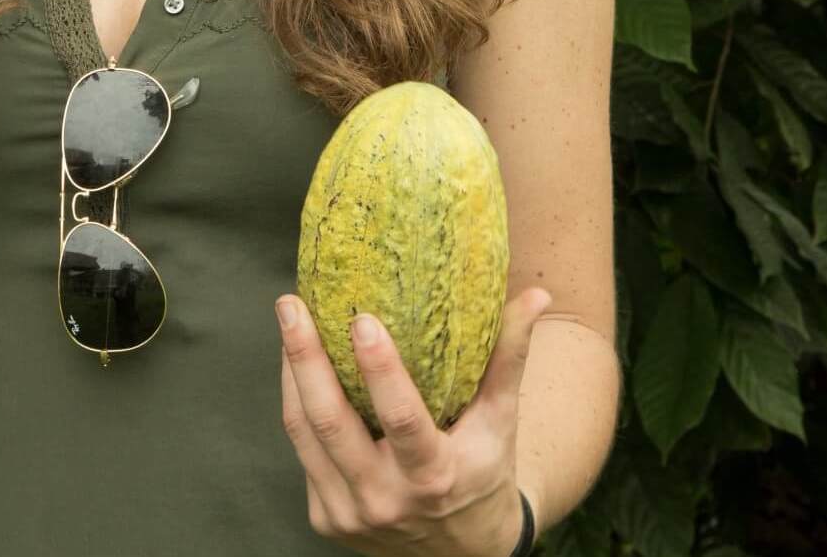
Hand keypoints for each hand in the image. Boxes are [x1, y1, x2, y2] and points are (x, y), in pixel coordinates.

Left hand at [277, 286, 549, 555]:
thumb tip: (537, 296)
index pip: (402, 420)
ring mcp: (350, 513)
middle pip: (332, 422)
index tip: (362, 319)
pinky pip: (302, 451)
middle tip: (292, 304)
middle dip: (306, 357)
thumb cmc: (485, 469)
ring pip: (305, 432)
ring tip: (289, 317)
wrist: (464, 555)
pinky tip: (296, 362)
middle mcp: (387, 500)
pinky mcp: (325, 518)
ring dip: (291, 370)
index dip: (380, 370)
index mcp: (435, 476)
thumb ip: (510, 356)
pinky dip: (296, 402)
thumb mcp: (501, 420)